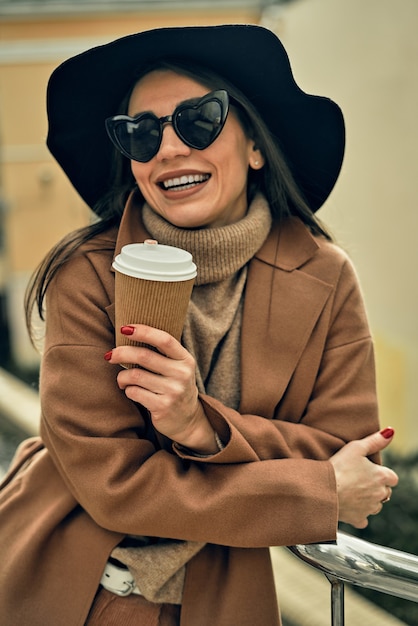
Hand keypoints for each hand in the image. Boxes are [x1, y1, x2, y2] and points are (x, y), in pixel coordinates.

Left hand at [105, 324, 218, 452]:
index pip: (164, 339)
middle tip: (110, 355)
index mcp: (185, 359)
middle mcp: (182, 374)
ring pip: (135, 376)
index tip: (124, 328)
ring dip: (122, 377)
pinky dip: (127, 390)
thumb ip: (161, 352)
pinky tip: (131, 391)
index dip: (143, 331)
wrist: (187, 420)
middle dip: (121, 353)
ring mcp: (173, 391)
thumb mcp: (176, 367)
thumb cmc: (174, 385)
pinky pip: (134, 392)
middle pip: (144, 356)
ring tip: (122, 380)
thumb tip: (127, 333)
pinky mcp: (162, 407)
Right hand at [330, 428, 398, 527]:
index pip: (392, 477)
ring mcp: (369, 508)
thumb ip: (375, 440)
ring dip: (369, 500)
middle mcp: (379, 494)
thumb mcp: (356, 447)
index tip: (370, 471)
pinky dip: (359, 515)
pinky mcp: (358, 519)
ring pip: (376, 506)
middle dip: (376, 487)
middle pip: (386, 492)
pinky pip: (363, 519)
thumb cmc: (338, 467)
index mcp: (381, 476)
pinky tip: (350, 507)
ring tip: (353, 491)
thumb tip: (390, 432)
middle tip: (359, 480)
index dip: (382, 474)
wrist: (323, 489)